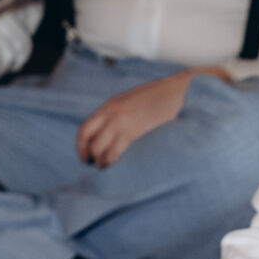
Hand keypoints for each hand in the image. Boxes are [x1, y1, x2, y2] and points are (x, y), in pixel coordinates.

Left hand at [76, 69, 209, 168]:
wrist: (177, 92)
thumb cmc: (157, 98)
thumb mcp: (130, 102)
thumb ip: (117, 114)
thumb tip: (108, 133)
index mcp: (110, 106)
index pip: (84, 128)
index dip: (80, 146)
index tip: (84, 156)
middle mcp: (111, 114)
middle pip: (89, 140)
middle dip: (88, 156)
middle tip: (92, 164)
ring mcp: (122, 123)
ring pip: (99, 148)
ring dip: (100, 161)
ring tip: (104, 166)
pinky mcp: (134, 132)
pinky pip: (115, 152)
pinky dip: (110, 161)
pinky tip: (113, 164)